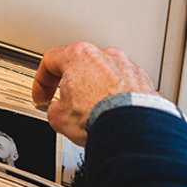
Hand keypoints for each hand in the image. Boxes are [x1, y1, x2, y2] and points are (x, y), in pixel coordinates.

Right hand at [32, 42, 155, 146]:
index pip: (51, 61)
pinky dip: (119, 98)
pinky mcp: (144, 81)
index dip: (42, 82)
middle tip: (69, 105)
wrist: (133, 130)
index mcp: (78, 56)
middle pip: (81, 66)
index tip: (42, 96)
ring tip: (96, 113)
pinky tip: (115, 115)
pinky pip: (126, 87)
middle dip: (73, 85)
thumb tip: (59, 112)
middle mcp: (104, 55)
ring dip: (98, 90)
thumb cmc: (98, 117)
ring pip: (105, 75)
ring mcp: (126, 67)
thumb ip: (55, 108)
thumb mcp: (59, 118)